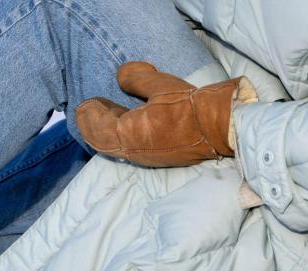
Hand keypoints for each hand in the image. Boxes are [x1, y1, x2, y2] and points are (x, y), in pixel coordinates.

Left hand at [76, 62, 254, 167]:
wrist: (222, 128)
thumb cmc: (190, 106)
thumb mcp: (160, 84)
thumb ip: (135, 78)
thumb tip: (120, 75)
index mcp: (129, 134)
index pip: (97, 127)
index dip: (88, 115)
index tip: (86, 103)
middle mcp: (134, 151)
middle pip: (103, 142)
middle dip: (94, 126)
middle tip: (89, 111)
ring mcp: (146, 158)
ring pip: (117, 147)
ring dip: (108, 133)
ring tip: (108, 115)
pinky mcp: (159, 158)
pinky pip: (131, 149)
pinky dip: (122, 138)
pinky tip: (129, 125)